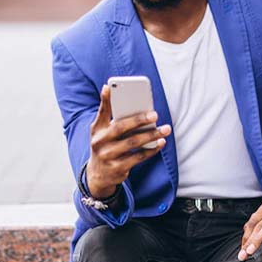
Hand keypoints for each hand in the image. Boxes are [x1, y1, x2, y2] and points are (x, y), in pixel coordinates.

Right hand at [85, 84, 171, 198]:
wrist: (98, 174)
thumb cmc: (106, 146)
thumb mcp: (104, 133)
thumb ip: (113, 119)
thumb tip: (132, 105)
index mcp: (97, 129)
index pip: (101, 112)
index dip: (104, 99)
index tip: (108, 86)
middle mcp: (100, 142)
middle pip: (120, 128)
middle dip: (139, 120)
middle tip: (155, 115)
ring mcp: (108, 156)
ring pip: (133, 143)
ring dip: (151, 135)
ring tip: (165, 129)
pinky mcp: (118, 168)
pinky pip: (138, 157)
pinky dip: (151, 149)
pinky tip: (160, 143)